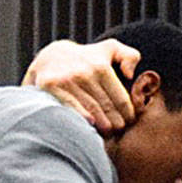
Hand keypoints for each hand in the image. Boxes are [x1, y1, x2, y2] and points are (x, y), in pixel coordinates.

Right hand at [22, 38, 140, 133]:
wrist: (51, 58)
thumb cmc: (87, 59)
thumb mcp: (110, 49)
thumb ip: (129, 56)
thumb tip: (130, 75)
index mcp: (101, 67)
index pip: (120, 98)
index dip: (128, 113)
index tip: (129, 121)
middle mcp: (85, 73)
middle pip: (107, 106)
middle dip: (116, 122)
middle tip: (119, 130)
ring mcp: (68, 81)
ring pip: (92, 110)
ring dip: (103, 125)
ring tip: (108, 132)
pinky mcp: (52, 86)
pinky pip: (71, 107)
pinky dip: (82, 117)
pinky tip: (91, 125)